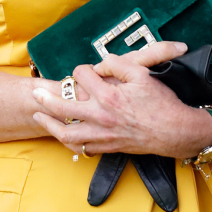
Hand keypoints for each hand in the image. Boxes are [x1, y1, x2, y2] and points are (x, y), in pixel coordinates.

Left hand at [29, 40, 211, 158]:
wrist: (175, 131)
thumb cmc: (162, 103)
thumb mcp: (144, 75)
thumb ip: (119, 65)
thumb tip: (101, 64)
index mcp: (108, 95)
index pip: (82, 76)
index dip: (83, 70)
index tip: (88, 71)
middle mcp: (100, 116)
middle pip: (62, 107)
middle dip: (46, 98)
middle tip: (35, 93)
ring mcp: (102, 133)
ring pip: (65, 133)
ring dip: (49, 125)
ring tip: (39, 117)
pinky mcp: (107, 146)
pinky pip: (81, 147)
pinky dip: (69, 142)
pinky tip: (63, 135)